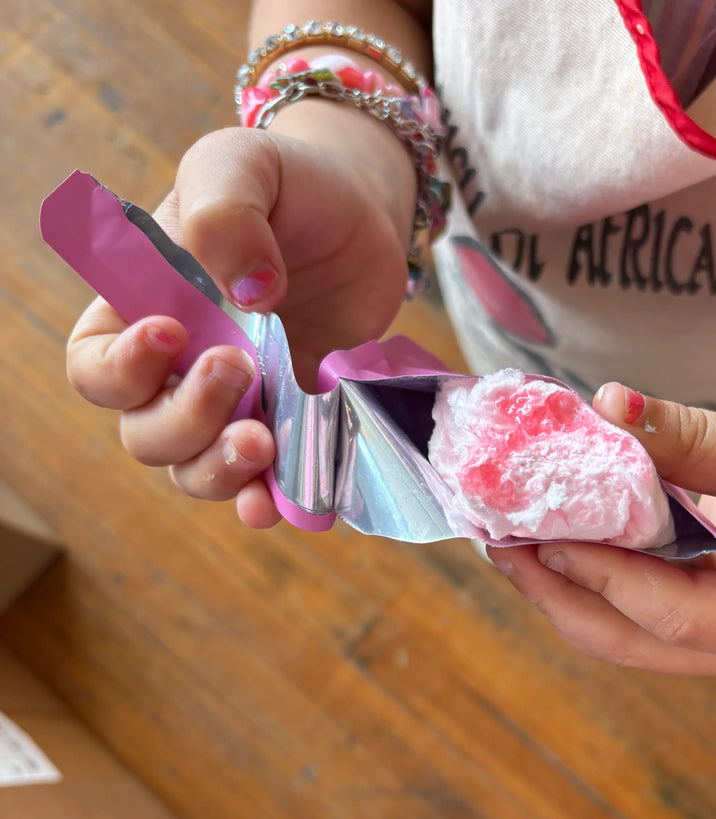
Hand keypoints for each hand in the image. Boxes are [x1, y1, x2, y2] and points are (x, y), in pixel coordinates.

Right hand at [66, 116, 414, 526]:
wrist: (364, 216)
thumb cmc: (290, 185)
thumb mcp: (243, 166)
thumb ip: (226, 212)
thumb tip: (246, 292)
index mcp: (144, 310)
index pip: (96, 366)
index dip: (123, 369)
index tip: (174, 332)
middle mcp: (182, 371)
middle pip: (147, 432)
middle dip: (186, 418)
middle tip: (240, 369)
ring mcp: (241, 405)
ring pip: (198, 469)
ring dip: (221, 470)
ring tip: (262, 444)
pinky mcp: (295, 424)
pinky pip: (271, 479)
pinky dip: (272, 497)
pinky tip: (282, 501)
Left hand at [488, 383, 715, 676]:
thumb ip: (690, 438)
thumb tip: (606, 405)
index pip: (670, 613)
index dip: (598, 574)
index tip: (537, 533)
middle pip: (633, 641)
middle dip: (560, 597)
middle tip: (498, 548)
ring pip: (626, 636)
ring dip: (566, 594)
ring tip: (510, 548)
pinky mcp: (710, 620)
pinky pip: (637, 614)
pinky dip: (592, 583)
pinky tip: (554, 549)